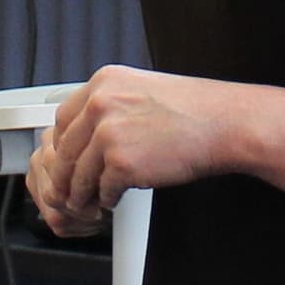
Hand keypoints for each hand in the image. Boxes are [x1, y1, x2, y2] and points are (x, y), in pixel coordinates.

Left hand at [24, 66, 249, 233]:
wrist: (222, 123)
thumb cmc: (192, 109)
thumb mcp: (141, 90)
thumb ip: (111, 104)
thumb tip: (88, 130)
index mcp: (104, 83)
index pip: (63, 118)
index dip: (62, 145)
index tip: (67, 158)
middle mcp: (101, 105)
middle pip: (66, 150)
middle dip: (67, 175)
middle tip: (70, 189)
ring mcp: (110, 134)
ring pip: (80, 175)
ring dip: (83, 193)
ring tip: (90, 201)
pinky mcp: (123, 163)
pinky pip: (103, 190)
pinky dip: (107, 199)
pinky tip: (115, 199)